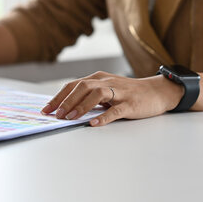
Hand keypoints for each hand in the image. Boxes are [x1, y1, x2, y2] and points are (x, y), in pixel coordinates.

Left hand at [41, 71, 183, 125]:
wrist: (155, 92)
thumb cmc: (127, 93)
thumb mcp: (105, 90)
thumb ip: (87, 96)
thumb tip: (64, 107)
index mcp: (97, 78)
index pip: (72, 85)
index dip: (58, 97)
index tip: (46, 109)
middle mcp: (106, 82)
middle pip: (82, 87)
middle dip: (66, 101)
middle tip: (56, 115)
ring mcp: (119, 92)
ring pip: (97, 95)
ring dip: (81, 106)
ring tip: (71, 118)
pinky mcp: (130, 103)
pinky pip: (115, 109)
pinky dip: (103, 116)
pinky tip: (94, 123)